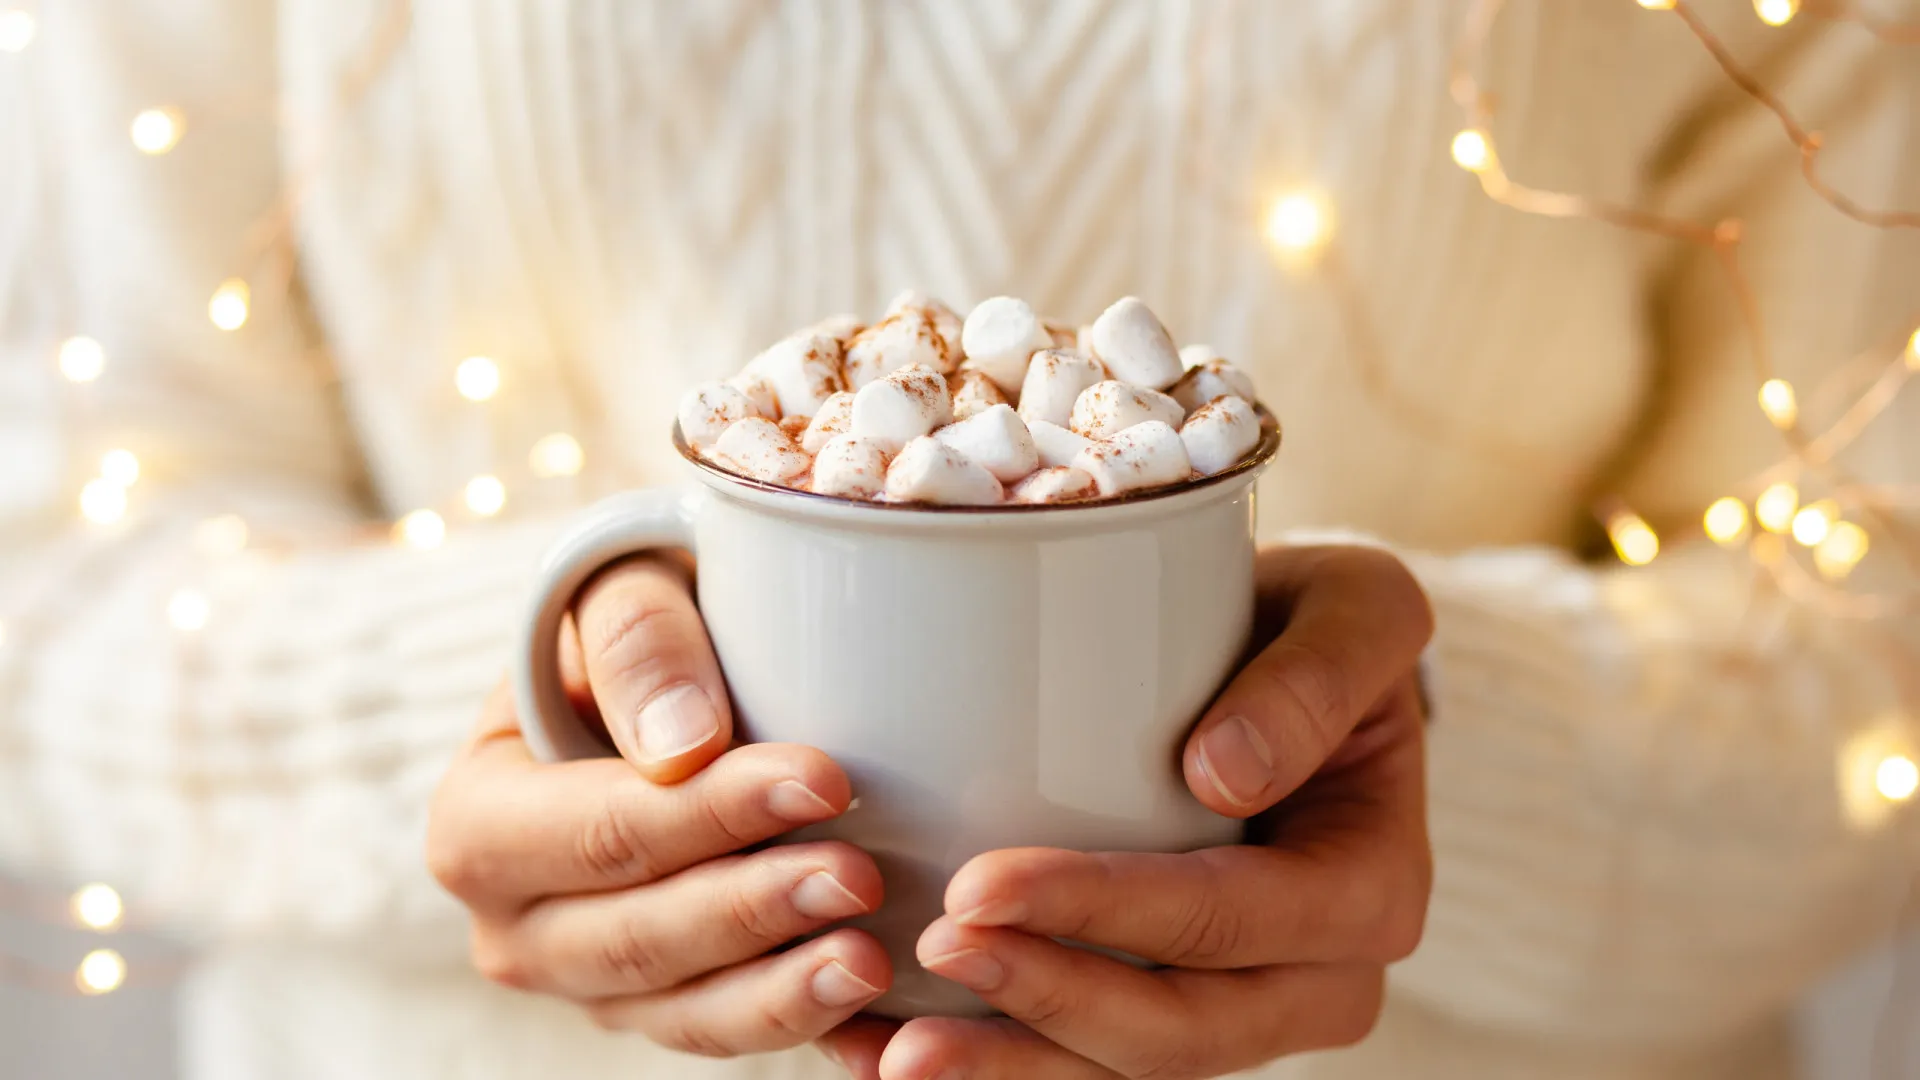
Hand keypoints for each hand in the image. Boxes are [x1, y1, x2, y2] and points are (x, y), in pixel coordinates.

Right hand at [426, 556, 891, 1054]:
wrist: (661, 677)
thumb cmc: (638, 622)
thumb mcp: (616, 581)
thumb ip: (636, 638)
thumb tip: (684, 745)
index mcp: (479, 822)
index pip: (600, 832)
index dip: (709, 815)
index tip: (823, 778)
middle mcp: (518, 927)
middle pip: (638, 938)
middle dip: (752, 911)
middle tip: (858, 876)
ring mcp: (591, 985)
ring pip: (682, 1012)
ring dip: (781, 994)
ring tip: (870, 959)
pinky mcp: (664, 1010)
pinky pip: (732, 1038)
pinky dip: (806, 1032)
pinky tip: (877, 1020)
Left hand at [820, 544, 1433, 1078]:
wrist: (1304, 673)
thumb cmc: (1325, 628)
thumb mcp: (1358, 607)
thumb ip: (1317, 675)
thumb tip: (1222, 771)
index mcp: (1370, 890)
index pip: (1227, 918)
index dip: (1104, 913)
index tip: (981, 884)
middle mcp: (1320, 980)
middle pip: (1178, 1029)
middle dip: (1045, 1000)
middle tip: (929, 950)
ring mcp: (1248, 1009)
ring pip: (1127, 1068)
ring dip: (1011, 1066)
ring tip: (892, 1052)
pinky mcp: (1179, 1009)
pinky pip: (1091, 1059)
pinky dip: (1004, 1062)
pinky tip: (897, 1052)